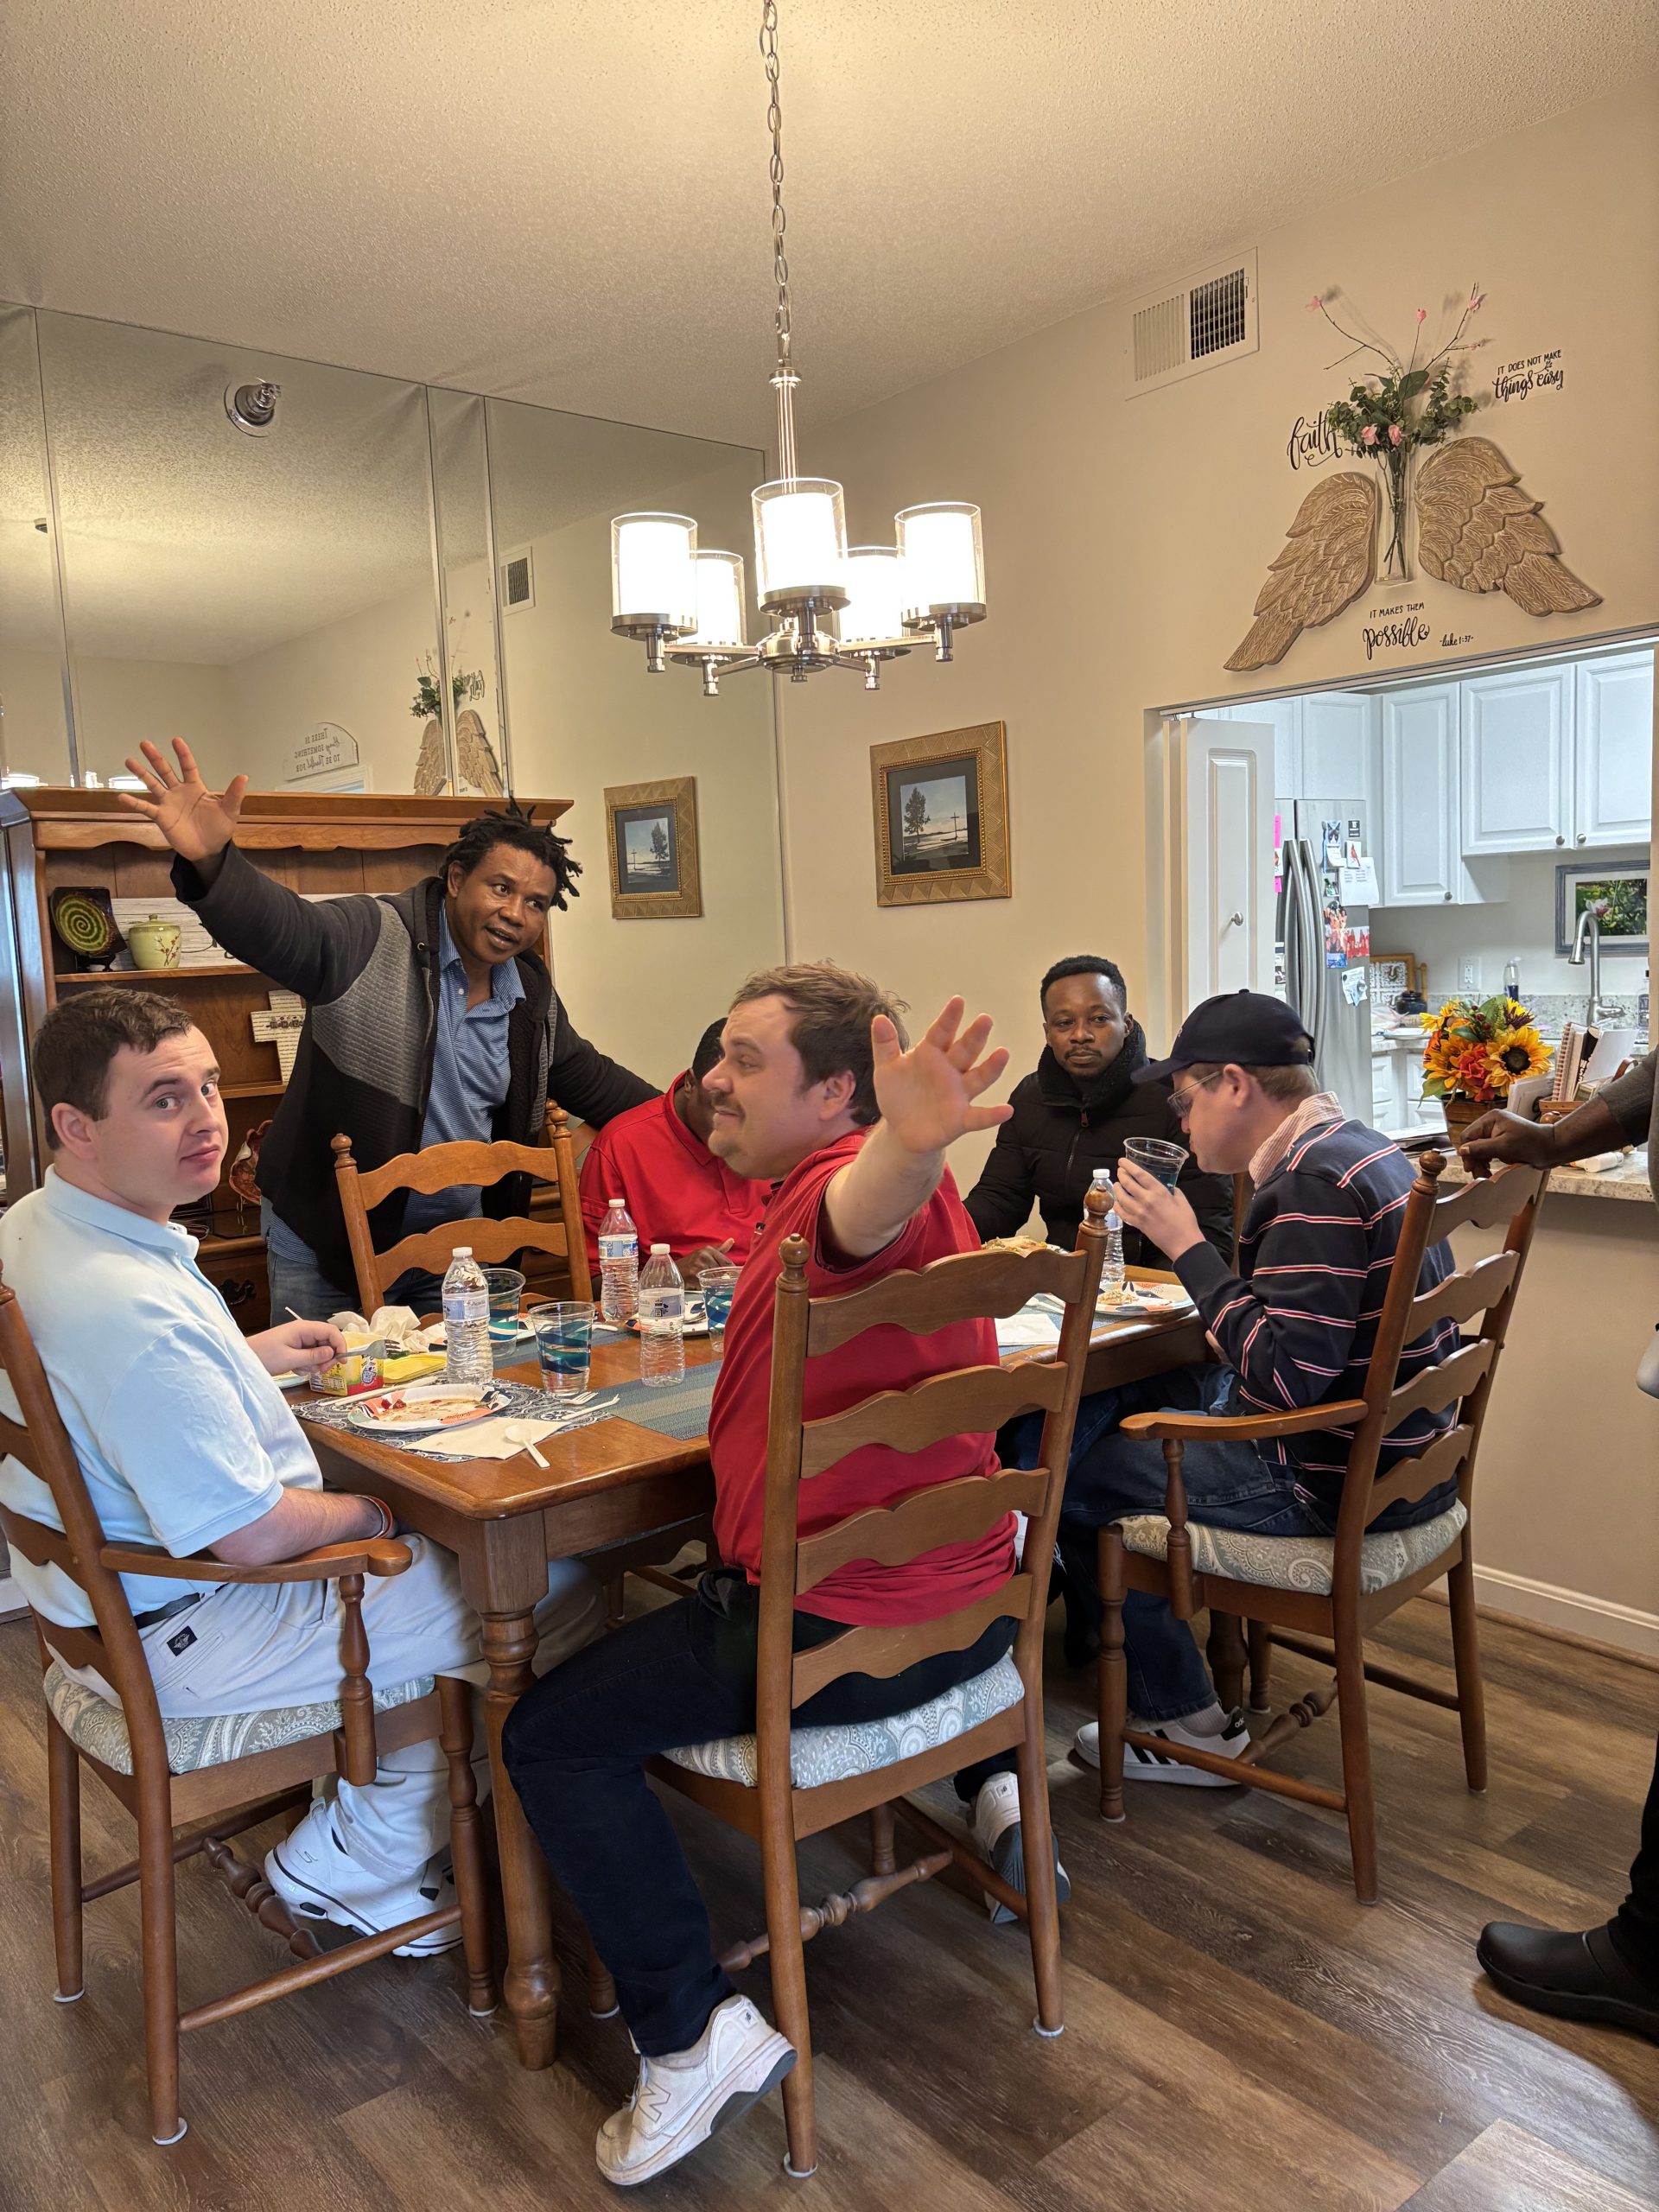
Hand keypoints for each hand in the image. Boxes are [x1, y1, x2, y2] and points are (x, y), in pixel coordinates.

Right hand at [117, 737, 247, 863]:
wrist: (209, 850)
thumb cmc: (219, 829)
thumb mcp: (229, 811)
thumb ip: (234, 794)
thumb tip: (243, 776)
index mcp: (195, 787)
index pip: (188, 767)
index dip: (182, 754)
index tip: (176, 740)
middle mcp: (179, 792)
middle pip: (165, 771)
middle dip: (156, 757)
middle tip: (145, 743)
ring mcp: (168, 803)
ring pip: (152, 785)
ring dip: (141, 774)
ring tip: (129, 761)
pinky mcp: (162, 817)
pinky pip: (146, 808)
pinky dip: (134, 803)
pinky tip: (122, 797)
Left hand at [250, 1317, 346, 1375]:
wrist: (245, 1359)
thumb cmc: (265, 1356)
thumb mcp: (290, 1359)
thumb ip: (313, 1356)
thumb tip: (333, 1353)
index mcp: (304, 1328)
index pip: (331, 1331)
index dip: (340, 1345)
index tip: (342, 1362)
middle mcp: (304, 1331)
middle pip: (327, 1341)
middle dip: (327, 1357)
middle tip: (321, 1370)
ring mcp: (299, 1339)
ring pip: (319, 1350)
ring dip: (316, 1362)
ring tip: (302, 1369)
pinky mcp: (295, 1347)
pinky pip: (309, 1355)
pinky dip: (307, 1364)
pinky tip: (296, 1369)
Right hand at [683, 1240, 735, 1281]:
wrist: (674, 1271)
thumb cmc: (691, 1263)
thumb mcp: (704, 1253)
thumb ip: (720, 1249)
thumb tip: (732, 1240)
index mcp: (709, 1249)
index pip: (727, 1262)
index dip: (731, 1271)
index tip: (733, 1276)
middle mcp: (704, 1255)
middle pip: (722, 1271)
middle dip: (722, 1277)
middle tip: (717, 1280)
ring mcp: (699, 1265)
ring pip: (716, 1278)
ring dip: (714, 1283)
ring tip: (707, 1281)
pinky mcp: (694, 1275)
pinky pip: (707, 1284)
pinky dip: (707, 1286)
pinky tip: (702, 1284)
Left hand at [870, 997, 1011, 1157]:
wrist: (900, 1129)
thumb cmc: (898, 1094)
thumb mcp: (887, 1068)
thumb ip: (885, 1045)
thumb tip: (879, 1018)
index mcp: (932, 1054)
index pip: (942, 1033)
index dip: (949, 1018)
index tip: (957, 1001)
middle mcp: (950, 1071)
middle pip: (965, 1051)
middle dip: (975, 1036)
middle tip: (985, 1019)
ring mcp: (958, 1094)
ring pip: (978, 1078)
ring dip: (991, 1067)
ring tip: (1003, 1054)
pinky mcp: (961, 1118)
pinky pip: (979, 1116)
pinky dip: (993, 1115)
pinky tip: (1007, 1110)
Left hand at [1113, 1158, 1203, 1261]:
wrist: (1183, 1242)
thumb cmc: (1186, 1221)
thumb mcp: (1182, 1200)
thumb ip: (1173, 1191)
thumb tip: (1168, 1187)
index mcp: (1159, 1192)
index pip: (1139, 1174)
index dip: (1129, 1166)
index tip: (1122, 1161)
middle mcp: (1146, 1200)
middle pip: (1127, 1183)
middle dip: (1121, 1174)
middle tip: (1120, 1171)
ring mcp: (1139, 1213)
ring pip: (1121, 1197)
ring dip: (1117, 1189)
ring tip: (1117, 1184)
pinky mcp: (1137, 1224)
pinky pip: (1122, 1213)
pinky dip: (1117, 1206)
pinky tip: (1116, 1202)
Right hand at [1456, 1108, 1561, 1174]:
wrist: (1552, 1148)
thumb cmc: (1531, 1144)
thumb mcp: (1504, 1146)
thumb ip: (1481, 1148)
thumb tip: (1462, 1150)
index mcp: (1491, 1119)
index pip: (1468, 1135)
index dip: (1467, 1152)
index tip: (1470, 1168)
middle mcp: (1492, 1124)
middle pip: (1473, 1144)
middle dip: (1475, 1160)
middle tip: (1479, 1175)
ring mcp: (1497, 1134)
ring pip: (1479, 1150)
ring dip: (1480, 1163)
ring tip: (1485, 1175)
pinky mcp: (1503, 1143)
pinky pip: (1488, 1153)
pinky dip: (1487, 1163)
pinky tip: (1490, 1171)